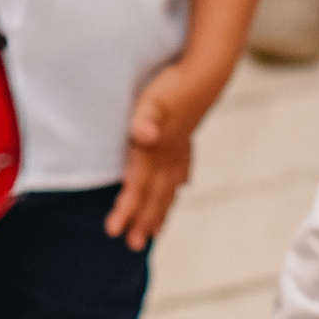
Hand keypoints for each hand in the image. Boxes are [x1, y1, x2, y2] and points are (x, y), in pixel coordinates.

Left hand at [105, 62, 213, 250]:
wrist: (206, 72)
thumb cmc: (173, 85)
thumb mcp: (154, 98)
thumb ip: (147, 118)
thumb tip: (145, 135)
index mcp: (154, 151)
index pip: (137, 187)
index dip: (125, 210)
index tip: (113, 231)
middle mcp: (168, 155)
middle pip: (154, 195)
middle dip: (144, 220)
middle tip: (134, 245)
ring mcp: (180, 148)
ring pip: (169, 186)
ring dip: (162, 209)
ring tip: (156, 231)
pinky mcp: (186, 137)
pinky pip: (182, 168)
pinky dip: (179, 182)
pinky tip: (181, 187)